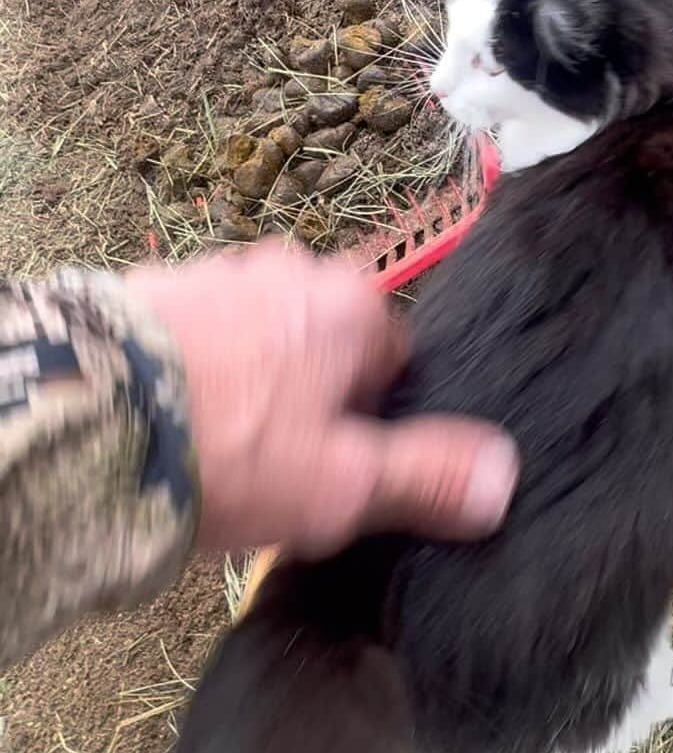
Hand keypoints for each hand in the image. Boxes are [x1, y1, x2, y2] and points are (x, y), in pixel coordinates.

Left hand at [125, 243, 517, 558]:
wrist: (89, 417)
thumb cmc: (229, 447)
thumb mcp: (342, 482)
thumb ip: (428, 475)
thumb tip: (504, 478)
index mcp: (352, 305)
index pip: (396, 360)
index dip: (374, 422)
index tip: (341, 467)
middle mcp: (290, 270)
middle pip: (326, 348)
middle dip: (311, 401)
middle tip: (277, 470)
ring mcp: (217, 273)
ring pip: (260, 342)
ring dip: (250, 387)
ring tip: (217, 455)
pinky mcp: (152, 291)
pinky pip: (198, 338)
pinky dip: (194, 375)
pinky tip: (172, 427)